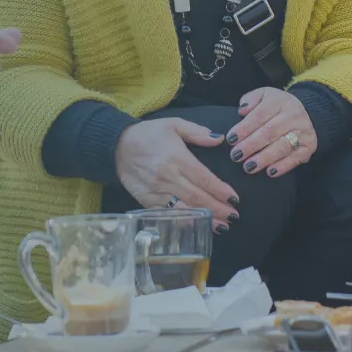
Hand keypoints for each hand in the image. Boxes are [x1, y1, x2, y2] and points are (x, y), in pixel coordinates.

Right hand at [115, 118, 237, 228]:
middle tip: (234, 216)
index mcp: (176, 158)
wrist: (115, 145)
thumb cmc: (148, 134)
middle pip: (198, 197)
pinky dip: (183, 222)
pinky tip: (195, 227)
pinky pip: (168, 214)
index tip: (235, 199)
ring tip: (222, 226)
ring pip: (185, 209)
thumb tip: (219, 139)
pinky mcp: (146, 201)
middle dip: (218, 209)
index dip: (221, 190)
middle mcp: (167, 177)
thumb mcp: (173, 124)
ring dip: (205, 219)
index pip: (204, 178)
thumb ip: (197, 132)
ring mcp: (156, 191)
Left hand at [227, 87, 316, 178]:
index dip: (244, 128)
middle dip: (251, 145)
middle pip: (270, 132)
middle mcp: (294, 115)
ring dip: (264, 158)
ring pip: (282, 146)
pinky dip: (283, 166)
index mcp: (280, 101)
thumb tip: (242, 110)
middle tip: (236, 156)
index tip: (231, 139)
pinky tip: (270, 172)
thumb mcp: (263, 95)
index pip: (259, 115)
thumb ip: (250, 100)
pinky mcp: (309, 145)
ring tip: (249, 167)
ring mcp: (303, 131)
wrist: (303, 111)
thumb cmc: (275, 106)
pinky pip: (296, 158)